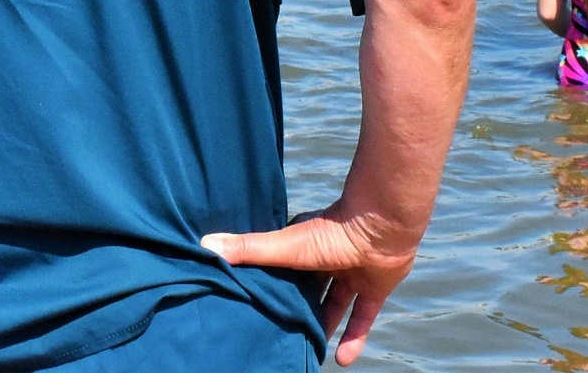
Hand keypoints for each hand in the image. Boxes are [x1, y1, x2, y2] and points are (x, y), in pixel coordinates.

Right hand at [202, 205, 417, 367]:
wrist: (381, 228)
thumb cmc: (330, 233)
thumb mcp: (284, 245)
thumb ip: (249, 249)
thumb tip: (206, 244)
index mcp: (302, 245)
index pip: (281, 266)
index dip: (271, 282)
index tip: (255, 301)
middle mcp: (326, 259)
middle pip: (308, 288)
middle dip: (297, 307)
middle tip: (281, 330)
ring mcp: (351, 273)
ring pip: (334, 304)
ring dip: (323, 325)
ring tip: (308, 348)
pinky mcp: (373, 289)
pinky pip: (362, 317)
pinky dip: (354, 338)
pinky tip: (341, 360)